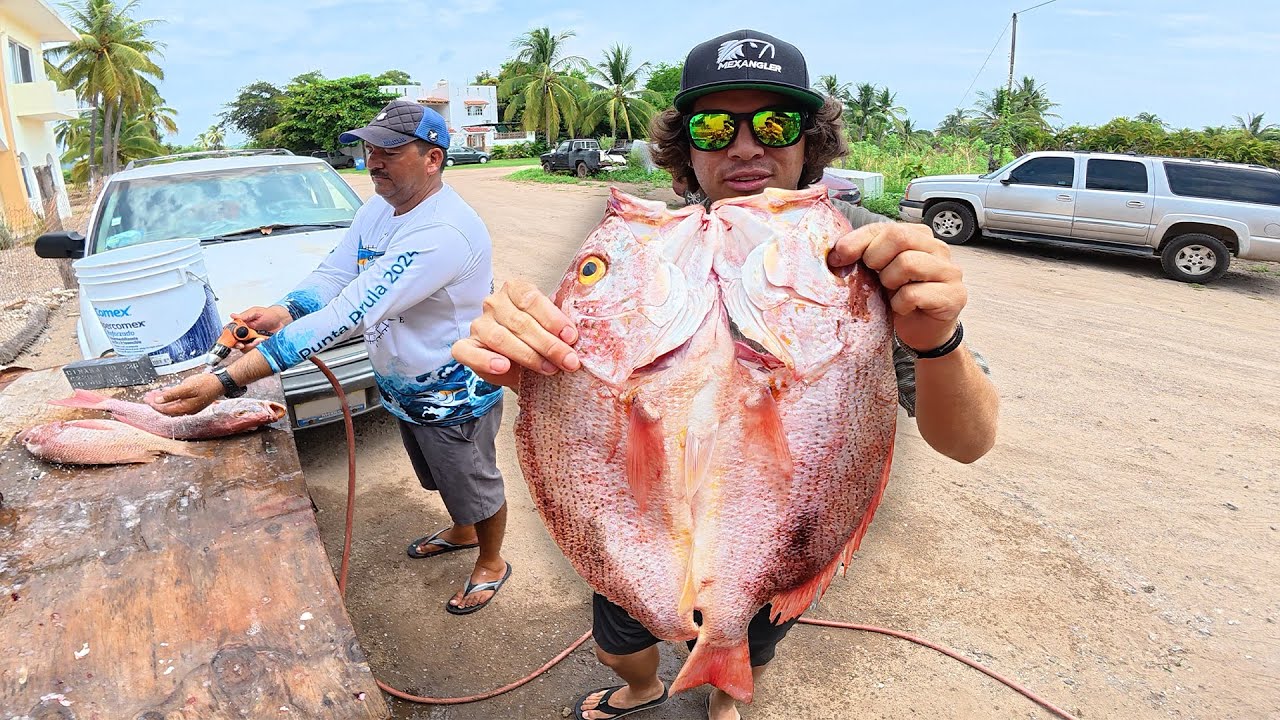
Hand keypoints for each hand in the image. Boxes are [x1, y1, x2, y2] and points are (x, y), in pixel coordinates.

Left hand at [147, 373, 223, 415]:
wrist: (220, 383)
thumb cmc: (206, 384)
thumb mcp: (187, 387)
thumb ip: (171, 394)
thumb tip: (158, 400)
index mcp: (185, 408)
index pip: (165, 409)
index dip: (155, 404)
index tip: (147, 398)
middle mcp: (187, 410)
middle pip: (167, 409)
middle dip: (157, 403)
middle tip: (147, 397)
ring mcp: (190, 407)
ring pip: (172, 406)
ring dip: (163, 401)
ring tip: (154, 395)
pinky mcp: (193, 403)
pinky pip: (177, 403)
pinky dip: (170, 398)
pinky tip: (167, 393)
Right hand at [230, 305, 291, 349]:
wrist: (281, 321)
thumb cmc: (269, 315)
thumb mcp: (257, 312)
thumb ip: (245, 315)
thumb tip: (233, 315)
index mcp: (241, 325)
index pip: (229, 333)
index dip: (228, 338)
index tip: (233, 339)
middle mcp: (244, 333)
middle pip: (234, 343)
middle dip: (238, 345)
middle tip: (243, 344)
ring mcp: (251, 340)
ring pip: (244, 348)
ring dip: (250, 346)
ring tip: (259, 339)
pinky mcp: (258, 345)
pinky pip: (254, 350)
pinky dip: (258, 347)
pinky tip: (263, 341)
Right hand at [451, 279, 579, 387]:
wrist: (520, 365)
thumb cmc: (537, 341)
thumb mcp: (551, 329)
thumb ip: (559, 327)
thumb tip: (575, 336)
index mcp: (515, 290)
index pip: (531, 299)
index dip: (553, 319)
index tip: (571, 337)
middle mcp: (494, 304)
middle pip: (520, 322)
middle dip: (548, 344)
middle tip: (568, 361)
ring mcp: (479, 325)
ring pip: (500, 338)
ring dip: (527, 355)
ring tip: (548, 369)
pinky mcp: (466, 347)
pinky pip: (468, 352)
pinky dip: (486, 360)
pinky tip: (503, 366)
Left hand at [828, 222, 966, 350]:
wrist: (923, 332)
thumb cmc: (900, 298)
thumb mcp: (879, 272)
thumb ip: (865, 254)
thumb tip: (837, 252)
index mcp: (919, 236)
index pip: (885, 227)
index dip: (857, 241)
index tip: (838, 257)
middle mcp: (938, 248)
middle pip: (899, 237)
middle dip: (876, 258)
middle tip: (874, 277)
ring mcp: (950, 271)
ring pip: (908, 263)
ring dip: (889, 282)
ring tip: (892, 292)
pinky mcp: (954, 295)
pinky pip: (914, 294)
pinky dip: (900, 304)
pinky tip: (903, 308)